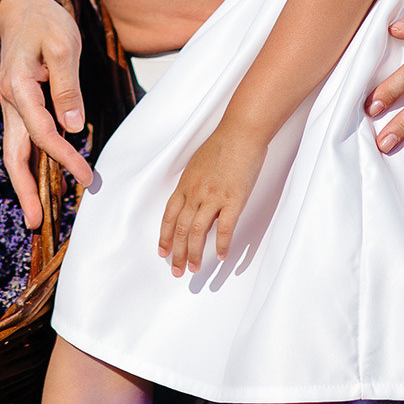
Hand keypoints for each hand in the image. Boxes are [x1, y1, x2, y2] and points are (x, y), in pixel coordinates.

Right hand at [0, 0, 96, 228]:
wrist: (19, 8)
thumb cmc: (44, 22)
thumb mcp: (62, 45)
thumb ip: (66, 86)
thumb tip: (73, 127)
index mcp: (18, 88)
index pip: (41, 133)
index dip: (64, 157)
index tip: (85, 177)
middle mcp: (10, 102)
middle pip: (13, 155)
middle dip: (24, 190)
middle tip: (35, 223)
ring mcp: (12, 106)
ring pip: (15, 151)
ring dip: (25, 183)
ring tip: (37, 213)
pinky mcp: (19, 105)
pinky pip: (23, 140)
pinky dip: (31, 163)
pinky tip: (44, 178)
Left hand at [158, 128, 266, 274]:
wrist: (240, 133)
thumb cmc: (221, 145)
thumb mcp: (198, 165)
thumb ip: (193, 185)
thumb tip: (192, 201)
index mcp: (185, 185)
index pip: (169, 216)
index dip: (165, 237)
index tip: (163, 252)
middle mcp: (195, 193)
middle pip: (181, 229)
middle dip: (177, 253)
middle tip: (176, 270)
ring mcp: (213, 197)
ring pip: (197, 232)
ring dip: (194, 253)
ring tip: (193, 268)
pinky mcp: (233, 200)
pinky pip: (224, 228)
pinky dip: (221, 244)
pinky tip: (220, 256)